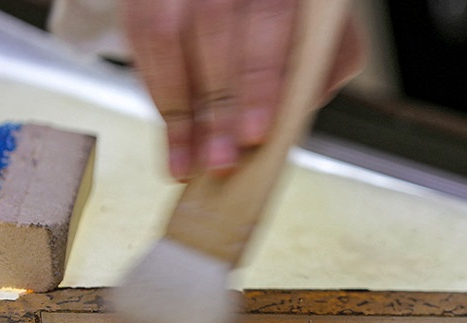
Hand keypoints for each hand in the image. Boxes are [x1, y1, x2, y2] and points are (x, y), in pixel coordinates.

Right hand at [121, 0, 364, 180]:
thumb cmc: (291, 7)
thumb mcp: (327, 26)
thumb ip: (327, 61)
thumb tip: (300, 111)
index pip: (268, 22)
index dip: (259, 82)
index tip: (254, 134)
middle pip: (211, 33)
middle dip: (215, 109)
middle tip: (219, 162)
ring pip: (163, 37)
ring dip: (176, 111)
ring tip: (186, 163)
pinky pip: (139, 40)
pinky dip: (154, 93)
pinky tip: (171, 133)